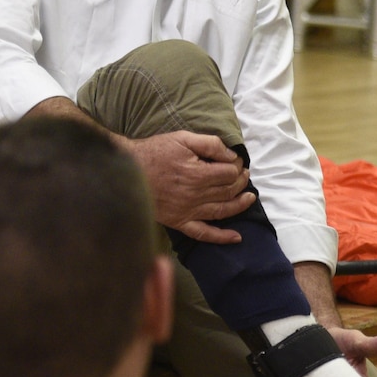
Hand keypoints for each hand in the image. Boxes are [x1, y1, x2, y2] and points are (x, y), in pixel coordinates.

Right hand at [120, 131, 253, 243]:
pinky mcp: (179, 222)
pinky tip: (236, 237)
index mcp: (197, 174)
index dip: (237, 166)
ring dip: (240, 205)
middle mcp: (195, 195)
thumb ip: (210, 144)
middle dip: (241, 182)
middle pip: (229, 191)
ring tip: (249, 197)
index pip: (230, 173)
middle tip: (243, 175)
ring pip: (222, 211)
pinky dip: (221, 237)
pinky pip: (203, 233)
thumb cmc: (155, 152)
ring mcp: (187, 211)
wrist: (127, 169)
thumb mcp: (182, 138)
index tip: (236, 162)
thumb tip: (232, 155)